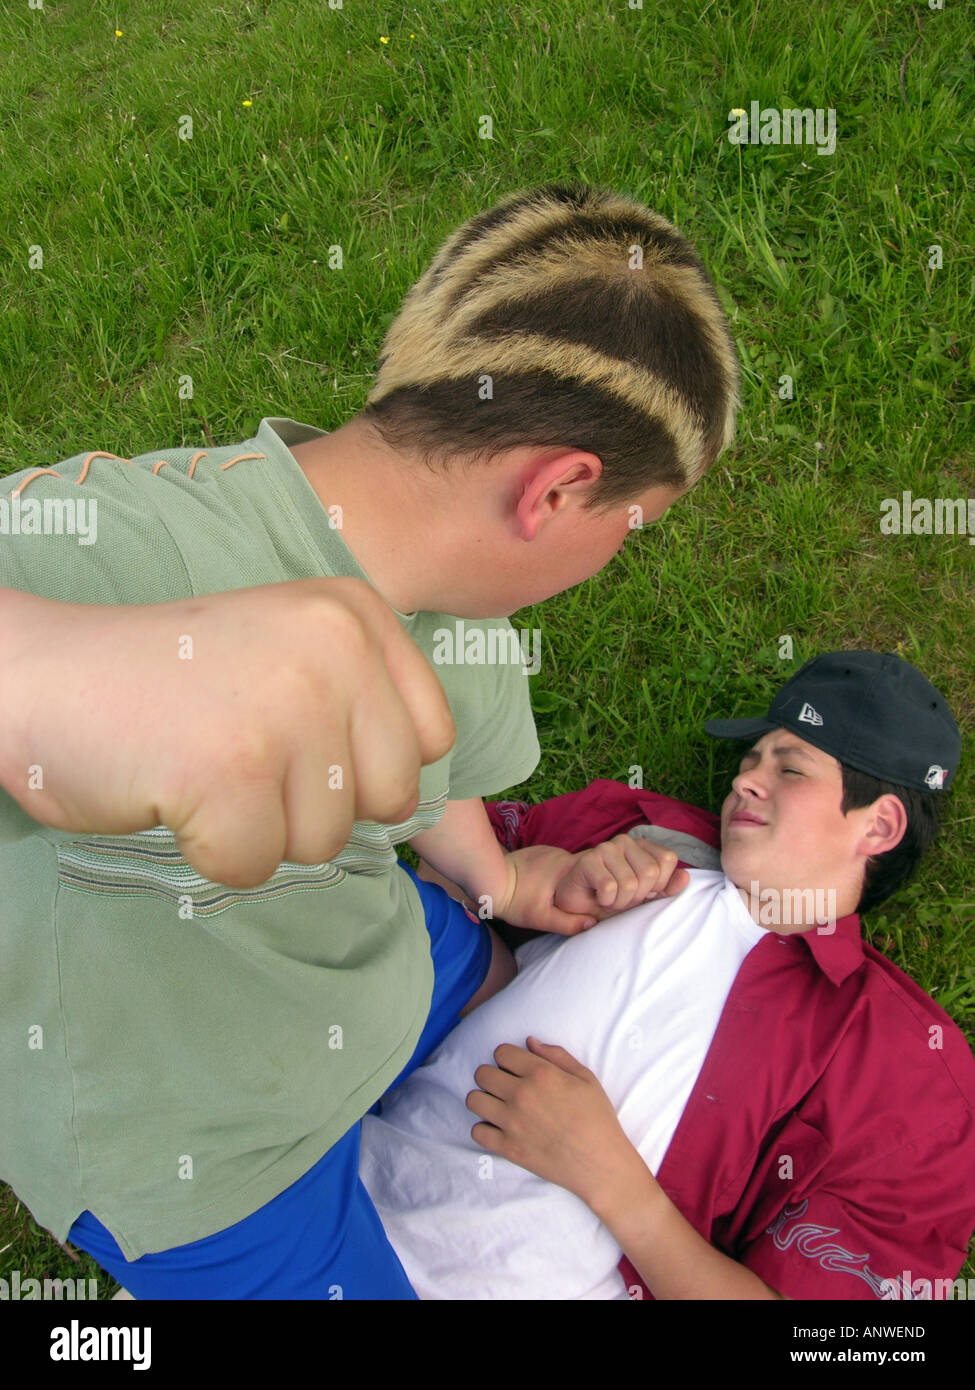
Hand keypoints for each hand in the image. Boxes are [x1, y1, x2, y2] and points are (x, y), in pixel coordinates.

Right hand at [0, 577, 455, 886]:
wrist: (43, 676)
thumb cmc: (170, 681)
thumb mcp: (291, 656)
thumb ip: (364, 706)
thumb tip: (420, 803)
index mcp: (356, 613)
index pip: (433, 739)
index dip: (367, 766)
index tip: (295, 739)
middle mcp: (335, 646)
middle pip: (390, 799)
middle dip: (315, 805)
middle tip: (239, 754)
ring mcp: (286, 705)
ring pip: (325, 841)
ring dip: (259, 827)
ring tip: (202, 763)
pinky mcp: (232, 769)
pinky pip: (257, 866)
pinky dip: (210, 851)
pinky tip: (172, 789)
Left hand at [466, 1038, 649, 1213]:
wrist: (601, 1164)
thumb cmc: (598, 1119)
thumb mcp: (586, 1078)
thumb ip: (557, 1055)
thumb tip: (530, 1042)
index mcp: (541, 1074)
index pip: (501, 1052)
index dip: (507, 1058)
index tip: (515, 1068)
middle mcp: (521, 1094)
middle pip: (482, 1074)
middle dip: (492, 1076)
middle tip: (505, 1086)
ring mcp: (512, 1123)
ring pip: (474, 1100)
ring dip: (484, 1099)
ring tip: (498, 1105)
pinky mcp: (508, 1148)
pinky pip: (477, 1131)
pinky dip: (485, 1128)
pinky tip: (500, 1128)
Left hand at [488, 844, 601, 935]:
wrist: (488, 879)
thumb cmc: (514, 900)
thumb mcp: (541, 918)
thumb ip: (568, 923)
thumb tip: (593, 923)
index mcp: (567, 868)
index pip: (597, 871)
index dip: (602, 884)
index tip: (600, 899)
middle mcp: (561, 854)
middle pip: (586, 868)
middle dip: (587, 883)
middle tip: (583, 901)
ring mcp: (550, 850)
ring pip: (571, 866)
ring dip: (572, 879)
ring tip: (565, 895)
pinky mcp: (540, 851)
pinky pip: (558, 863)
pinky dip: (559, 874)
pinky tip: (550, 885)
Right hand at [553, 833, 687, 921]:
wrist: (575, 900)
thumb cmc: (611, 897)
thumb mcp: (644, 897)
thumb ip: (666, 887)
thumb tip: (686, 877)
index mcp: (642, 846)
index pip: (668, 859)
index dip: (659, 883)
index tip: (642, 891)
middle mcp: (625, 841)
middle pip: (651, 872)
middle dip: (638, 896)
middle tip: (621, 897)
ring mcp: (605, 848)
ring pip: (631, 884)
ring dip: (620, 902)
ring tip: (609, 897)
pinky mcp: (588, 860)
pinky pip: (610, 887)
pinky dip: (605, 900)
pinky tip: (597, 896)